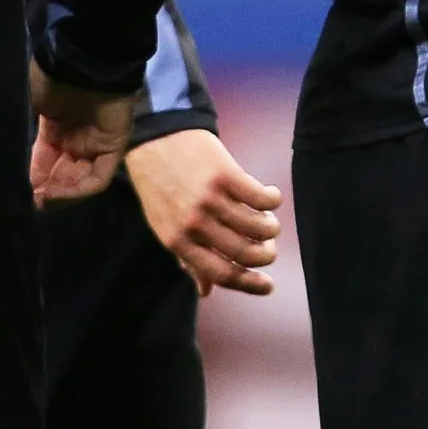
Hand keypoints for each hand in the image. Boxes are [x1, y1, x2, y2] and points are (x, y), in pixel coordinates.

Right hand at [29, 66, 136, 205]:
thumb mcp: (29, 105)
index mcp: (55, 129)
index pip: (44, 164)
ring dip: (58, 196)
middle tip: (26, 203)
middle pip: (61, 177)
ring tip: (38, 201)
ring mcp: (96, 145)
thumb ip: (20, 131)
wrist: (82, 58)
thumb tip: (3, 156)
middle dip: (43, 192)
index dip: (31, 180)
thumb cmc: (52, 77)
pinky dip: (76, 191)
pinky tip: (53, 194)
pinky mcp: (113, 148)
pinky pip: (97, 179)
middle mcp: (76, 140)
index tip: (15, 194)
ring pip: (78, 182)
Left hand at [124, 129, 285, 295]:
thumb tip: (206, 291)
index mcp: (177, 241)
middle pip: (245, 253)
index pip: (221, 273)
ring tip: (267, 221)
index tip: (269, 285)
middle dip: (266, 255)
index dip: (249, 284)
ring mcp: (210, 199)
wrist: (154, 136)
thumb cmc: (159, 184)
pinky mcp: (225, 174)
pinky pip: (262, 198)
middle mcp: (193, 223)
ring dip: (271, 228)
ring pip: (258, 227)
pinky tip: (270, 195)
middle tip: (268, 247)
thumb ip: (187, 258)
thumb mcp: (164, 224)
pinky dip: (272, 199)